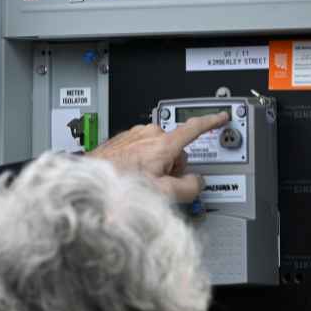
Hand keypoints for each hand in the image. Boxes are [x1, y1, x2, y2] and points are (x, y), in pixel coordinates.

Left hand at [89, 112, 229, 201]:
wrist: (89, 180)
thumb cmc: (119, 185)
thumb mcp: (162, 193)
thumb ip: (188, 187)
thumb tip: (197, 182)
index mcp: (163, 143)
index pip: (194, 128)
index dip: (211, 122)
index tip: (221, 117)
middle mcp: (149, 133)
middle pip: (175, 148)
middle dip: (173, 166)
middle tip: (159, 182)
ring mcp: (135, 134)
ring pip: (158, 150)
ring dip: (156, 165)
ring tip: (140, 181)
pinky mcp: (123, 139)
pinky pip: (142, 149)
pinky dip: (142, 162)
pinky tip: (131, 176)